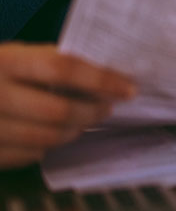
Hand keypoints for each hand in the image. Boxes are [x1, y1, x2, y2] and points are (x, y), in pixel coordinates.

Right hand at [0, 43, 134, 167]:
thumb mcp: (12, 55)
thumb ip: (48, 62)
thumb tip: (103, 72)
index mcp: (4, 61)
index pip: (63, 68)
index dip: (101, 79)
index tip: (128, 87)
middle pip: (58, 111)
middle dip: (92, 111)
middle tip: (107, 107)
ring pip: (46, 138)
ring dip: (74, 130)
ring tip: (83, 120)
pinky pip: (27, 155)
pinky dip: (46, 146)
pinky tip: (50, 134)